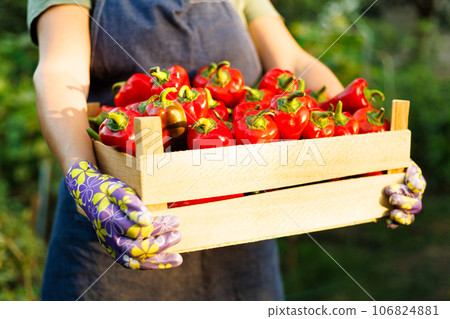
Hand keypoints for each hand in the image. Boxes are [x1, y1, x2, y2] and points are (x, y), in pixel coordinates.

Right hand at [65, 160, 181, 268]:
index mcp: (109, 220)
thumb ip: (129, 202)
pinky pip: (136, 263)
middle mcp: (109, 237)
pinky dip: (154, 265)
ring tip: (178, 258)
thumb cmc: (107, 189)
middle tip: (178, 233)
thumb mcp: (116, 189)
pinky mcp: (117, 251)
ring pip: (136, 260)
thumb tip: (146, 218)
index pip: (136, 230)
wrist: (88, 194)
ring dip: (159, 260)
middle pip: (136, 249)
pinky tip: (171, 262)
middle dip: (160, 244)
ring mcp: (112, 247)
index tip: (175, 220)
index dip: (157, 227)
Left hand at [384, 160, 426, 228]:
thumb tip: (415, 185)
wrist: (376, 175)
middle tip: (392, 197)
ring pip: (409, 217)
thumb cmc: (389, 166)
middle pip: (415, 204)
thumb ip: (407, 168)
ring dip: (402, 217)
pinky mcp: (394, 213)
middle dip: (404, 202)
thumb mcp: (396, 161)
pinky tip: (387, 222)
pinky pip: (396, 222)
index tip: (410, 185)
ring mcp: (404, 207)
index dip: (415, 185)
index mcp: (415, 183)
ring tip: (393, 213)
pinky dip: (392, 223)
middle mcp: (413, 197)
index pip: (420, 185)